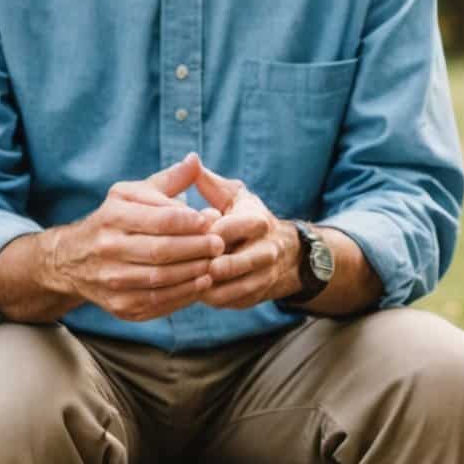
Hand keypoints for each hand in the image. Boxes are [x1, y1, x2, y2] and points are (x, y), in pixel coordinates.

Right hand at [44, 154, 225, 320]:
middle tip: (219, 244)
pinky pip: (157, 303)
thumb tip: (195, 160)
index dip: (190, 221)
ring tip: (214, 264)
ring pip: (160, 279)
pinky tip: (200, 284)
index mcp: (113, 215)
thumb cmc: (115, 220)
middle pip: (161, 250)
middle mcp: (107, 247)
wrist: (73, 259)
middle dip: (196, 248)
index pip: (160, 219)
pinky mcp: (118, 306)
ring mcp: (111, 280)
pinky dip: (182, 295)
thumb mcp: (133, 194)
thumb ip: (168, 181)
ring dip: (193, 273)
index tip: (212, 220)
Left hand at [194, 162, 300, 308]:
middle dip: (209, 264)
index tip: (182, 232)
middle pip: (237, 262)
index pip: (232, 227)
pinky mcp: (256, 296)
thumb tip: (191, 161)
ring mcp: (263, 276)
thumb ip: (210, 183)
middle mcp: (266, 250)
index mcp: (258, 221)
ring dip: (207, 286)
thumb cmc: (245, 218)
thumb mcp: (233, 196)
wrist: (283, 254)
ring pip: (234, 287)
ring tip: (181, 279)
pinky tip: (189, 290)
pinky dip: (210, 298)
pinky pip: (231, 301)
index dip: (206, 232)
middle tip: (181, 264)